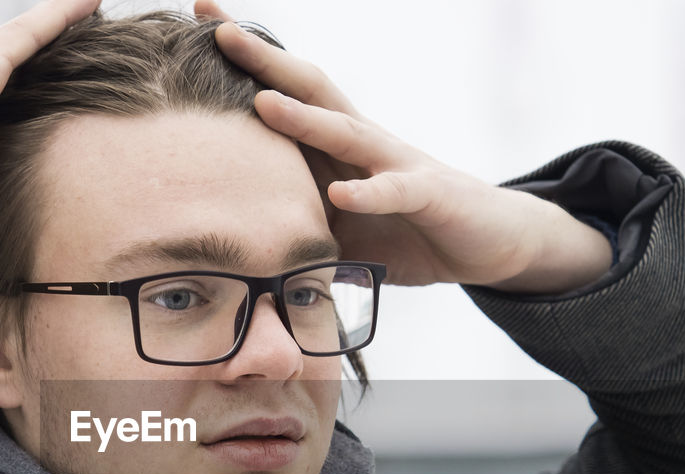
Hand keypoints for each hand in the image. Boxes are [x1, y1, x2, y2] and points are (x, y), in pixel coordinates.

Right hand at [0, 0, 99, 289]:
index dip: (42, 105)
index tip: (74, 105)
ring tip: (99, 7)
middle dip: (59, 56)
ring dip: (64, 26)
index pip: (14, 116)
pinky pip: (28, 34)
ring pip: (31, 44)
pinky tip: (90, 0)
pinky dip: (60, 16)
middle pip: (26, 72)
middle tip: (103, 44)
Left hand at [195, 0, 610, 293]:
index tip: (198, 20)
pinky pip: (394, 191)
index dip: (245, 60)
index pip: (284, 91)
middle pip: (310, 89)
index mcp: (335, 145)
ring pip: (346, 132)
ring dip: (304, 118)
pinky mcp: (428, 194)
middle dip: (263, 60)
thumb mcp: (334, 226)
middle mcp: (363, 141)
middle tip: (216, 29)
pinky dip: (367, 192)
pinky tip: (339, 193)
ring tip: (262, 104)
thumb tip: (228, 232)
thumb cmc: (404, 229)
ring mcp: (397, 162)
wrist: (486, 240)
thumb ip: (290, 218)